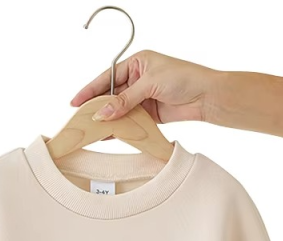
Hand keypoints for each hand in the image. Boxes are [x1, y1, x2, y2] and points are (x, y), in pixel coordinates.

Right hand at [70, 50, 220, 124]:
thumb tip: (104, 113)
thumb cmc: (184, 78)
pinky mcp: (148, 114)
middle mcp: (137, 79)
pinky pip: (129, 122)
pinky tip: (108, 136)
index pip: (107, 77)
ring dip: (108, 121)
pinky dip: (119, 129)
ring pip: (119, 111)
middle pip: (111, 96)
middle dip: (97, 108)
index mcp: (137, 64)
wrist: (206, 97)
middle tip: (81, 120)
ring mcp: (142, 98)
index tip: (76, 102)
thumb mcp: (150, 84)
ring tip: (91, 131)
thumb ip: (125, 101)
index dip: (90, 90)